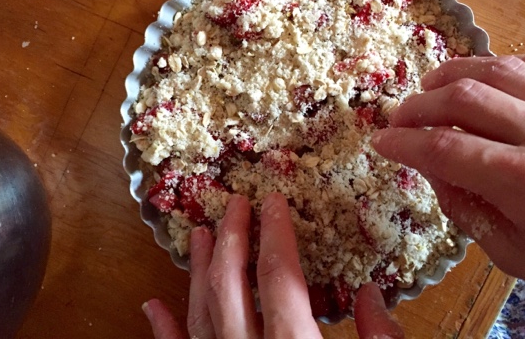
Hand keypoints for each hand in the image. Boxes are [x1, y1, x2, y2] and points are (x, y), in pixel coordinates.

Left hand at [143, 192, 404, 338]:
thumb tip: (372, 293)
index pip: (280, 278)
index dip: (277, 234)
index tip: (274, 200)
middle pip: (231, 286)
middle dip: (233, 238)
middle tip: (234, 203)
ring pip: (202, 312)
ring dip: (199, 270)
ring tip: (199, 234)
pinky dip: (164, 329)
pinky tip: (152, 305)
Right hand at [372, 53, 524, 313]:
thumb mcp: (521, 258)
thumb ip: (468, 209)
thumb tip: (431, 166)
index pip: (447, 150)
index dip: (405, 143)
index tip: (380, 143)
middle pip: (468, 100)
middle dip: (420, 105)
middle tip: (400, 117)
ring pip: (502, 70)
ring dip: (455, 74)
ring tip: (430, 86)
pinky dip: (503, 65)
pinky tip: (484, 76)